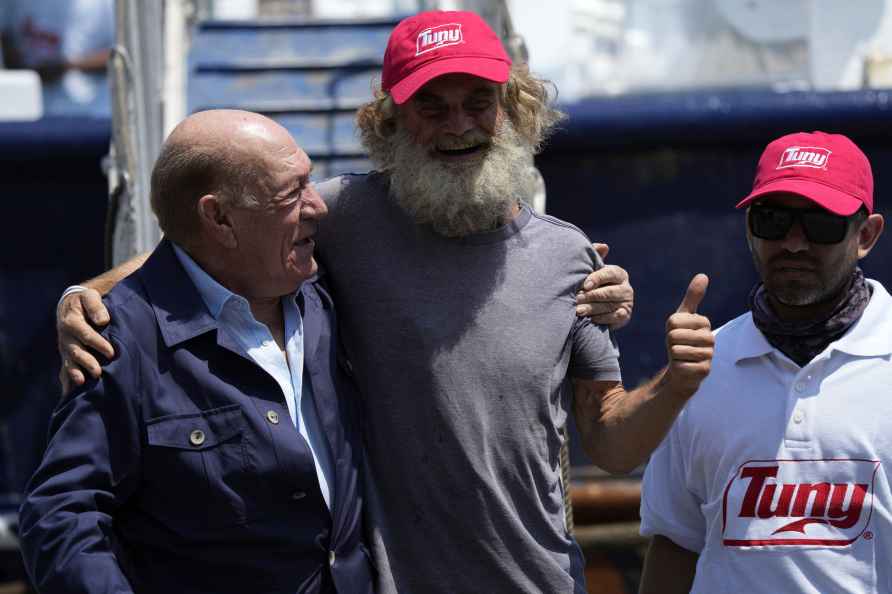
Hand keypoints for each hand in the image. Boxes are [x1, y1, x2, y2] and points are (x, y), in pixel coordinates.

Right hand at [57, 289, 113, 392]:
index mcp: (71, 321)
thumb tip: (103, 320)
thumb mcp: (90, 296)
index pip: (85, 334)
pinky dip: (66, 380)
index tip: (111, 352)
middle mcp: (66, 336)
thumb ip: (95, 306)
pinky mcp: (66, 354)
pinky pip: (64, 368)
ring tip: (83, 382)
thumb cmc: (85, 301)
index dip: (98, 343)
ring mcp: (64, 347)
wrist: (71, 304)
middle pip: (75, 351)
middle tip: (98, 372)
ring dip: (75, 372)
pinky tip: (69, 393)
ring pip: (68, 362)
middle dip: (87, 362)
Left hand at [576, 243, 633, 328]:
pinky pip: (614, 318)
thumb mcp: (593, 270)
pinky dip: (602, 319)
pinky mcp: (624, 316)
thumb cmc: (593, 283)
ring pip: (609, 306)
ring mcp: (627, 302)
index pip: (610, 274)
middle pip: (609, 292)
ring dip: (592, 309)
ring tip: (578, 311)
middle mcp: (626, 288)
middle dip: (591, 296)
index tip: (584, 284)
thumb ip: (595, 257)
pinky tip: (590, 320)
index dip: (597, 278)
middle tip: (577, 299)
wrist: (599, 304)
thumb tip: (603, 246)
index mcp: (619, 274)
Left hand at [663, 274, 712, 396]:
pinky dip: (677, 367)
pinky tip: (685, 367)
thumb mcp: (682, 317)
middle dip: (671, 343)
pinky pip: (680, 365)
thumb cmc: (682, 339)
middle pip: (674, 336)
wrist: (684, 368)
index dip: (669, 329)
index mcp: (704, 322)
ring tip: (682, 356)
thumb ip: (693, 297)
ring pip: (677, 351)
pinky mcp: (705, 371)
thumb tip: (703, 275)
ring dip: (674, 355)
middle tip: (679, 346)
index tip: (677, 333)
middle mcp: (710, 338)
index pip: (673, 321)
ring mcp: (709, 355)